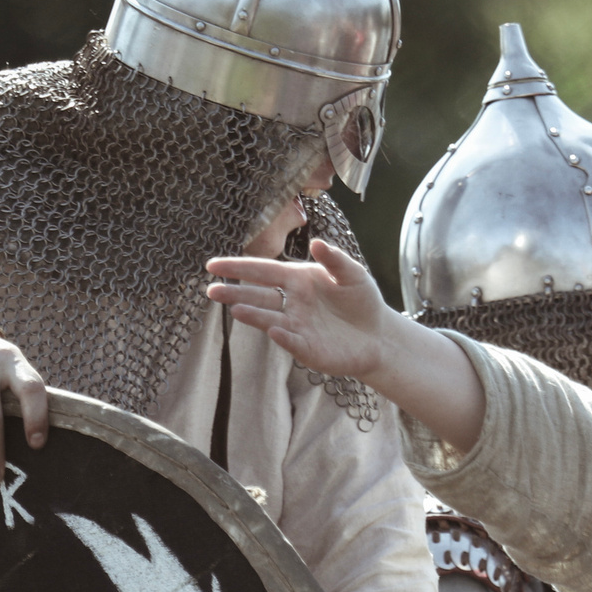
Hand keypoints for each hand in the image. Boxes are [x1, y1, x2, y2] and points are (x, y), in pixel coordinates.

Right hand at [205, 239, 404, 378]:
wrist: (379, 335)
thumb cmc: (362, 301)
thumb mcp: (352, 274)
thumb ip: (335, 259)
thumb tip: (317, 243)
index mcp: (297, 280)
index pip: (263, 271)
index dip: (239, 268)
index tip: (213, 265)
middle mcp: (292, 303)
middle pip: (257, 296)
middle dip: (234, 293)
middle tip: (211, 291)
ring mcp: (297, 326)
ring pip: (269, 319)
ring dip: (253, 315)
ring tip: (235, 309)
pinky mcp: (309, 349)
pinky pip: (293, 341)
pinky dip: (284, 336)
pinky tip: (274, 330)